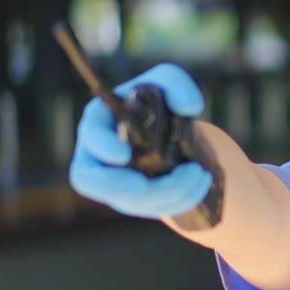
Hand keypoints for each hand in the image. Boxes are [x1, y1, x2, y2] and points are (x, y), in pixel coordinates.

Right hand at [68, 63, 213, 218]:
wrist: (172, 127)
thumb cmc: (158, 99)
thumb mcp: (168, 81)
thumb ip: (177, 83)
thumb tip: (188, 108)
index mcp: (100, 122)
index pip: (90, 138)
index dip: (102, 148)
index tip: (123, 155)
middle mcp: (98, 155)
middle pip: (90, 180)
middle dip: (117, 187)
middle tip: (144, 185)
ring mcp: (114, 181)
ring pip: (129, 200)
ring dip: (165, 192)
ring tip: (198, 173)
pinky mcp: (135, 199)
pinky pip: (152, 208)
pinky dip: (179, 200)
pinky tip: (200, 184)